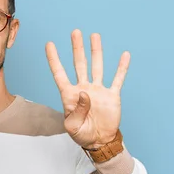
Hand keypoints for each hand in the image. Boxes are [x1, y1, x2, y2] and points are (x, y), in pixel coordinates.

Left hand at [45, 29, 130, 148]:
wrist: (99, 141)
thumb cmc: (82, 134)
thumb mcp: (72, 127)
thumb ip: (77, 111)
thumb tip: (85, 93)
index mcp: (70, 95)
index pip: (60, 74)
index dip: (54, 60)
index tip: (49, 44)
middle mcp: (83, 88)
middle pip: (79, 64)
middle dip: (77, 48)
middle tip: (75, 32)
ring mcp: (98, 90)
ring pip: (96, 66)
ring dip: (96, 51)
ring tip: (94, 36)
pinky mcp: (111, 95)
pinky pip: (117, 79)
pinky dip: (121, 68)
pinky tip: (124, 56)